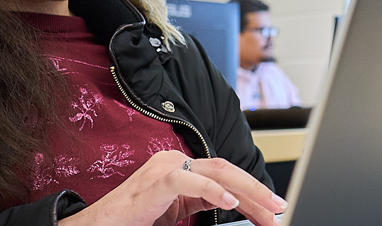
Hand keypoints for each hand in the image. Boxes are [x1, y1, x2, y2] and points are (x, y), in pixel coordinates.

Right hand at [58, 150, 286, 225]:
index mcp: (183, 169)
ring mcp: (168, 168)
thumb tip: (232, 207)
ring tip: (266, 208)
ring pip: (218, 173)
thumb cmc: (136, 218)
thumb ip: (201, 203)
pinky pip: (192, 182)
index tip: (271, 209)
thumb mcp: (176, 211)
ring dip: (247, 192)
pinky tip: (232, 204)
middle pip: (228, 172)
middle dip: (257, 191)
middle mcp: (178, 162)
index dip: (252, 192)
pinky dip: (215, 192)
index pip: (226, 177)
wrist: (102, 224)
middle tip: (279, 208)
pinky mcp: (159, 180)